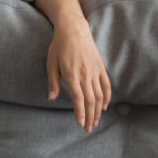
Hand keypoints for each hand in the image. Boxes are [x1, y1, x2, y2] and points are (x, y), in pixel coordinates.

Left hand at [46, 18, 111, 132]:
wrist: (74, 29)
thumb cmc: (59, 46)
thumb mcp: (51, 63)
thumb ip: (53, 81)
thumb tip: (52, 97)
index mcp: (72, 75)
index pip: (78, 99)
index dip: (80, 113)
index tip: (81, 124)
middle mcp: (85, 75)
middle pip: (90, 100)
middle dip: (90, 116)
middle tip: (88, 128)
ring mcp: (94, 71)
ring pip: (99, 95)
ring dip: (98, 110)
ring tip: (95, 121)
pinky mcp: (100, 67)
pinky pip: (106, 85)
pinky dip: (107, 97)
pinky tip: (104, 107)